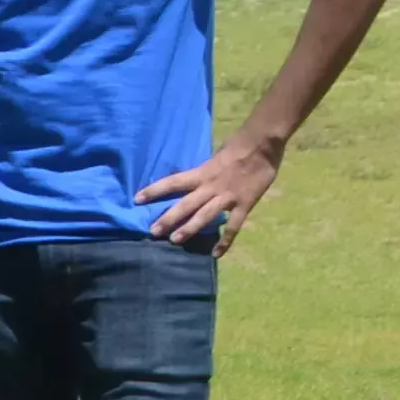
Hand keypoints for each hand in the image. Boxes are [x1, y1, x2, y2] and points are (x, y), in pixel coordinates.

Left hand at [139, 133, 287, 252]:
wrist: (262, 144)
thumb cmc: (238, 145)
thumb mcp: (215, 156)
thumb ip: (205, 170)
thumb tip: (194, 177)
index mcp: (202, 173)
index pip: (173, 182)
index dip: (154, 190)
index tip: (137, 199)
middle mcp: (210, 186)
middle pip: (185, 204)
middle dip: (168, 218)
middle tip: (153, 231)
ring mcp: (227, 197)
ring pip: (204, 216)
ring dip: (189, 229)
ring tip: (174, 241)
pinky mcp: (244, 204)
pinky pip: (234, 226)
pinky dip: (226, 241)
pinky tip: (217, 254)